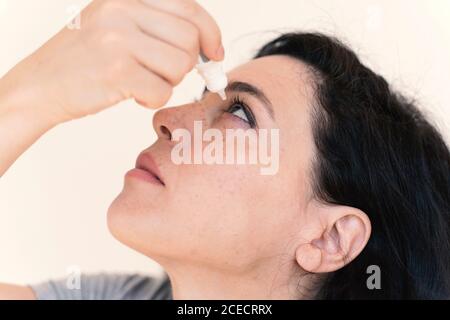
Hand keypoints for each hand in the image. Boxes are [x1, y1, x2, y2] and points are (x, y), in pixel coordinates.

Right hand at [1, 0, 223, 124]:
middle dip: (185, 63)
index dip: (210, 33)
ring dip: (168, 81)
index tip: (214, 52)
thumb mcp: (117, 24)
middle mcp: (122, 10)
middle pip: (190, 40)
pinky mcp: (116, 71)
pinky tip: (132, 94)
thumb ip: (159, 25)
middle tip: (162, 72)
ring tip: (143, 80)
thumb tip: (209, 47)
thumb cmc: (85, 59)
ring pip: (180, 66)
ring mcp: (118, 39)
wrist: (41, 85)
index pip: (190, 8)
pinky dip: (153, 99)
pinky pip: (162, 91)